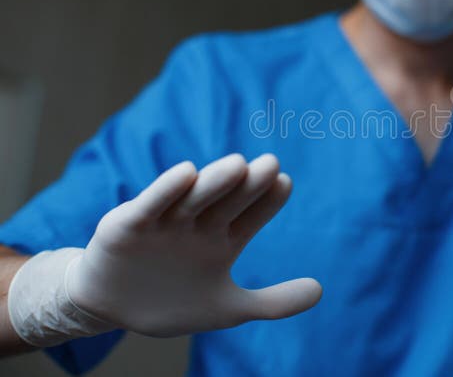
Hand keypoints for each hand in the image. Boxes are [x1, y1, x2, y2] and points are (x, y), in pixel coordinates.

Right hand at [65, 154, 321, 336]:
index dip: (268, 201)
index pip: (252, 215)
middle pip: (228, 201)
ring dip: (214, 182)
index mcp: (223, 239)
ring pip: (194, 198)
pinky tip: (186, 173)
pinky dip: (166, 190)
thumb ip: (274, 302)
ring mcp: (165, 223)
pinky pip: (150, 204)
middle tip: (270, 163)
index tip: (285, 183)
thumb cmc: (172, 300)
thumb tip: (322, 291)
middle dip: (248, 184)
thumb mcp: (227, 308)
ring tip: (238, 165)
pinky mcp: (129, 224)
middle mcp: (198, 225)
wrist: (111, 307)